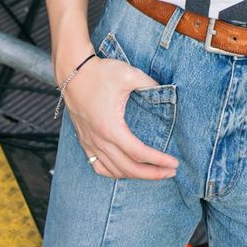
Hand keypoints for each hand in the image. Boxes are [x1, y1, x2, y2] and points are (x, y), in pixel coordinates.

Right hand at [63, 56, 178, 180]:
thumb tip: (165, 91)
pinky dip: (114, 172)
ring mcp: (90, 143)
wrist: (73, 71)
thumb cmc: (100, 73)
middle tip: (170, 172)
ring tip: (153, 172)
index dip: (158, 160)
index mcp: (111, 127)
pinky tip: (125, 170)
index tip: (174, 164)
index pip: (139, 153)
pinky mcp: (84, 141)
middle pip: (128, 168)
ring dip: (135, 175)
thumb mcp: (129, 74)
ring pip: (114, 171)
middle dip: (152, 174)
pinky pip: (99, 166)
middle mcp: (99, 140)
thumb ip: (150, 84)